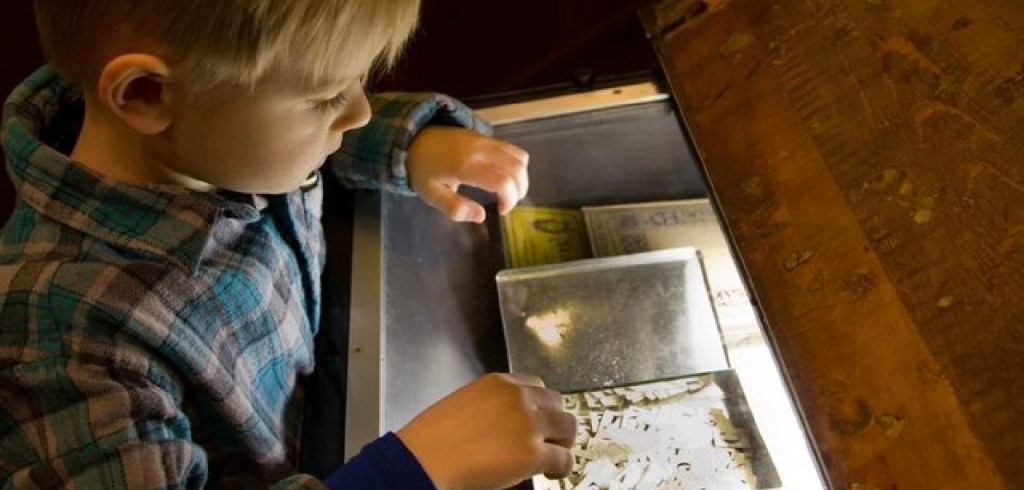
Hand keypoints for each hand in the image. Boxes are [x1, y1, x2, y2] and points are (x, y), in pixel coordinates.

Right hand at [396, 373, 575, 489]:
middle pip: (557, 403)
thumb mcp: (464, 405)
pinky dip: (561, 469)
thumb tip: (506, 427)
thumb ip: (491, 407)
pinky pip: (564, 459)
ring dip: (562, 443)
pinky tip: (550, 475)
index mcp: (499, 383)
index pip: (536, 386)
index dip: (540, 406)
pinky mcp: (533, 453)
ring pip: (568, 428)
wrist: (425, 459)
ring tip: (552, 459)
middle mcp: (519, 397)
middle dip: (554, 423)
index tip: (537, 421)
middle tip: (547, 442)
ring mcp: (529, 424)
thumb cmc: (433, 438)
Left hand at [407, 126, 528, 222]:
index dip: (509, 200)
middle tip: (507, 204)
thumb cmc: (423, 169)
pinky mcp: (487, 137)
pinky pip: (512, 149)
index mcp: (466, 166)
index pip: (502, 181)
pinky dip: (517, 165)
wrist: (415, 138)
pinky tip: (504, 176)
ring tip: (509, 191)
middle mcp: (481, 150)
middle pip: (517, 168)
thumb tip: (481, 217)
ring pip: (520, 157)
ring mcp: (486, 140)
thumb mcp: (431, 195)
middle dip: (520, 190)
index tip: (500, 211)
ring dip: (521, 177)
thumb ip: (455, 208)